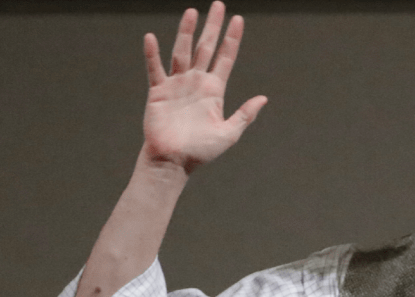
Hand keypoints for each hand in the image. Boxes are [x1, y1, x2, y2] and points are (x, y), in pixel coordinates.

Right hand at [141, 1, 266, 172]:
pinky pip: (155, 69)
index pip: (225, 58)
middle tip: (218, 5)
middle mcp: (196, 82)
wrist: (174, 162)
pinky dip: (152, 54)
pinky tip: (151, 37)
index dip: (232, 39)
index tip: (239, 19)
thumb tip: (263, 98)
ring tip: (192, 12)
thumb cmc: (201, 151)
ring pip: (182, 51)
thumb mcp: (229, 133)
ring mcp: (177, 85)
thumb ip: (245, 114)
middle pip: (205, 47)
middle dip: (212, 27)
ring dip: (186, 32)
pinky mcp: (158, 92)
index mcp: (214, 90)